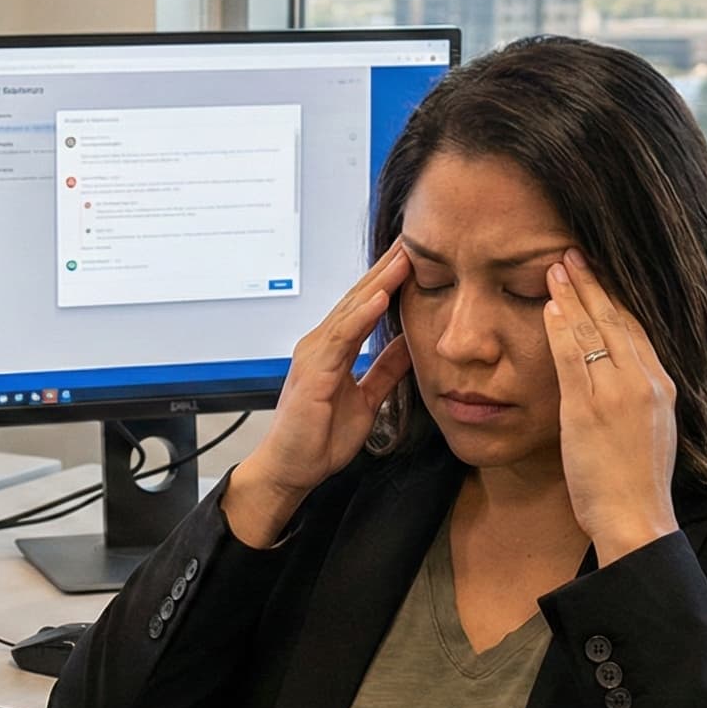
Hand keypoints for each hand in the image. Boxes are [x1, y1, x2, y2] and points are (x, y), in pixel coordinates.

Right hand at [223, 244, 413, 546]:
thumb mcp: (365, 399)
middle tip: (414, 238)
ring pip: (352, 309)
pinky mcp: (314, 371)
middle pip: (359, 297)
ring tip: (404, 257)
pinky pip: (341, 337)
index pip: (365, 304)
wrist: (290, 468)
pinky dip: (362, 316)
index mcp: (333, 349)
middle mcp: (321, 344)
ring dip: (379, 282)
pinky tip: (381, 297)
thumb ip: (384, 370)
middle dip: (387, 267)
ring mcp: (315, 354)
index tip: (415, 255)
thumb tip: (409, 345)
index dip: (389, 279)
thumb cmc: (318, 438)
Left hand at [544, 249, 679, 563]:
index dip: (617, 297)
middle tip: (574, 252)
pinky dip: (562, 328)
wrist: (636, 517)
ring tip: (556, 266)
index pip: (637, 328)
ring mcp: (618, 393)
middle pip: (618, 319)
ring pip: (596, 330)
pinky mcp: (591, 408)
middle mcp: (645, 382)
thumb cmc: (636, 484)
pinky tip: (551, 306)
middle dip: (595, 283)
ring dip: (574, 295)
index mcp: (661, 386)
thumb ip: (634, 400)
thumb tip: (616, 380)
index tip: (600, 272)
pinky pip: (574, 357)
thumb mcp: (647, 431)